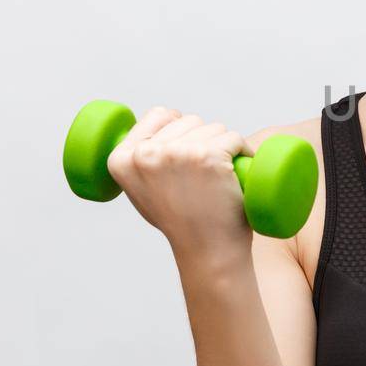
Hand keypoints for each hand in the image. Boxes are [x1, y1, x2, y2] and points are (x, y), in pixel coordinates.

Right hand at [103, 106, 255, 262]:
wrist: (207, 251)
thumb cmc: (181, 221)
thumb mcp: (143, 190)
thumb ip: (141, 162)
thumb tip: (155, 132)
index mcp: (121, 159)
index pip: (158, 114)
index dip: (179, 124)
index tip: (190, 145)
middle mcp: (145, 154)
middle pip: (189, 121)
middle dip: (204, 140)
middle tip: (207, 174)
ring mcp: (177, 153)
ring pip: (213, 128)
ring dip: (224, 146)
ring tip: (220, 177)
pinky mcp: (208, 156)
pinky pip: (233, 138)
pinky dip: (243, 150)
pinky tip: (240, 168)